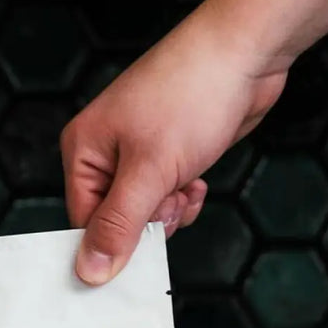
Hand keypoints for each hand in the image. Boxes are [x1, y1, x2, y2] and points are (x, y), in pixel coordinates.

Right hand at [61, 6, 287, 283]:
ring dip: (172, 211)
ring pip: (148, 213)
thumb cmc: (190, 97)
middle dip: (149, 223)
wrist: (244, 56)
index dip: (113, 245)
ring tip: (185, 184)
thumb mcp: (150, 172)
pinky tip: (197, 179)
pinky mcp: (170, 155)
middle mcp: (105, 152)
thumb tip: (89, 271)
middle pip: (117, 221)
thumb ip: (119, 225)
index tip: (141, 257)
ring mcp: (139, 153)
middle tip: (169, 201)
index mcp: (83, 151)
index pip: (84, 222)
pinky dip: (186, 197)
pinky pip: (170, 198)